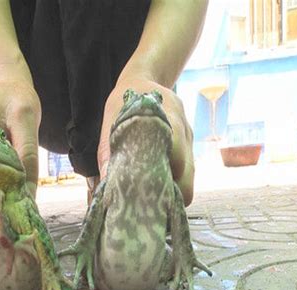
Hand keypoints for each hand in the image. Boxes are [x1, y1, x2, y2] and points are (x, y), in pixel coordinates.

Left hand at [98, 77, 194, 204]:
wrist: (144, 79)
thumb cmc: (125, 101)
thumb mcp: (112, 121)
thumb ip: (108, 151)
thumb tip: (105, 182)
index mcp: (168, 124)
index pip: (178, 164)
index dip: (165, 187)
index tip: (147, 200)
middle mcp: (184, 134)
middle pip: (187, 177)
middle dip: (170, 194)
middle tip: (146, 203)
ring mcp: (190, 140)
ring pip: (189, 176)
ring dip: (172, 188)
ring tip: (149, 197)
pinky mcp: (189, 145)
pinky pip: (186, 169)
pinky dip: (173, 179)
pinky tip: (155, 183)